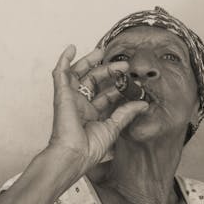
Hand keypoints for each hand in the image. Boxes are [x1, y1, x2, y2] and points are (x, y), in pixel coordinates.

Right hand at [47, 45, 147, 170]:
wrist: (74, 155)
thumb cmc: (89, 148)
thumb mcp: (113, 128)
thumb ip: (126, 113)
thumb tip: (143, 104)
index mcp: (92, 115)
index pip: (106, 95)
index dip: (118, 87)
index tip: (132, 81)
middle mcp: (80, 105)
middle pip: (93, 81)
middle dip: (108, 70)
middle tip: (123, 64)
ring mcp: (70, 99)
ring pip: (78, 74)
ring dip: (89, 62)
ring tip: (101, 52)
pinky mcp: (62, 94)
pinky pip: (60, 73)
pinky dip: (64, 60)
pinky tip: (71, 48)